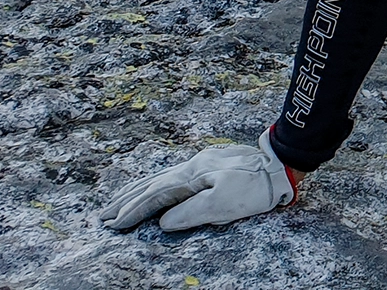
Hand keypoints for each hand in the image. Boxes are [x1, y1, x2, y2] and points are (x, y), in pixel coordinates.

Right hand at [99, 130, 296, 231]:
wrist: (283, 163)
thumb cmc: (257, 186)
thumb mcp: (223, 203)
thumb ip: (190, 212)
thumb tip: (163, 221)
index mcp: (193, 174)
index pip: (155, 196)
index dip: (133, 211)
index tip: (113, 225)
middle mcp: (193, 165)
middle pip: (152, 183)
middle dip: (127, 200)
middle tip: (103, 215)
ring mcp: (202, 163)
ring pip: (161, 177)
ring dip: (138, 190)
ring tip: (119, 201)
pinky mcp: (212, 165)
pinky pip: (173, 175)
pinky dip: (156, 183)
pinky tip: (153, 187)